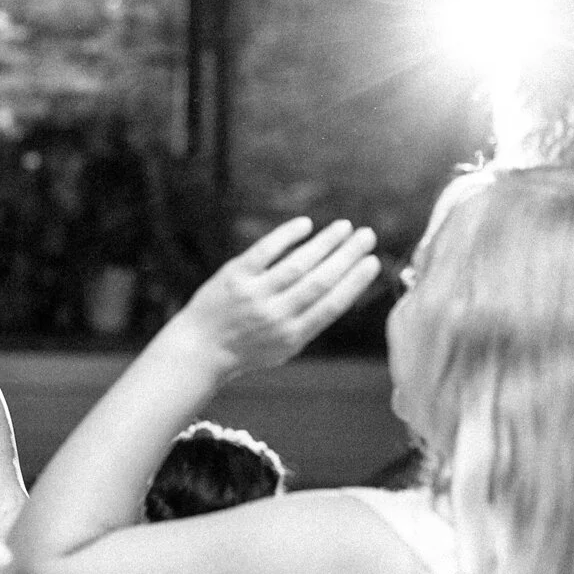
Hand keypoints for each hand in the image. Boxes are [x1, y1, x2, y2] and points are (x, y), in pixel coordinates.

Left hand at [166, 216, 379, 380]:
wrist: (199, 349)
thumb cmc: (246, 348)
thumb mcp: (284, 348)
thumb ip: (310, 323)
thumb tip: (341, 292)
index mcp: (293, 336)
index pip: (333, 304)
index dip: (356, 282)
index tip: (373, 262)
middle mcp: (276, 315)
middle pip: (320, 281)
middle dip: (348, 256)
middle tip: (367, 236)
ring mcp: (254, 295)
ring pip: (297, 264)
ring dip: (325, 242)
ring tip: (344, 227)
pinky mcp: (234, 277)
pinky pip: (264, 251)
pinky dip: (286, 236)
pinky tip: (305, 224)